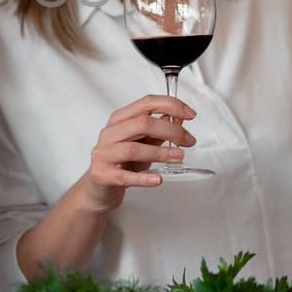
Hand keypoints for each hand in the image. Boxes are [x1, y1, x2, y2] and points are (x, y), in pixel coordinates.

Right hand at [83, 94, 196, 210]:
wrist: (100, 187)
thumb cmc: (123, 162)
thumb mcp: (143, 143)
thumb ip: (158, 131)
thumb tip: (179, 120)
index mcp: (120, 119)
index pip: (146, 103)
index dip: (171, 106)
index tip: (190, 114)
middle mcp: (109, 133)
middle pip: (142, 124)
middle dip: (171, 130)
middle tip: (189, 141)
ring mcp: (104, 153)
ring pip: (134, 149)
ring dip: (160, 153)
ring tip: (178, 157)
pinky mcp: (103, 175)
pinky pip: (125, 176)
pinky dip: (144, 178)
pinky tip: (158, 179)